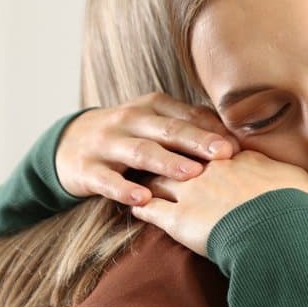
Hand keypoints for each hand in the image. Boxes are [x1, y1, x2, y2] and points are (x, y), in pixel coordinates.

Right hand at [55, 92, 242, 203]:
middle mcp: (130, 120)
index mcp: (152, 107)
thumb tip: (236, 137)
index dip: (213, 129)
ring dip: (166, 162)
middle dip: (197, 141)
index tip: (239, 145)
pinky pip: (107, 180)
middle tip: (225, 154)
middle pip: (168, 130)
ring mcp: (107, 143)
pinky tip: (143, 199)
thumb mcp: (155, 124)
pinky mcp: (88, 168)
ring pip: (140, 152)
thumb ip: (190, 126)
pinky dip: (124, 189)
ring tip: (190, 174)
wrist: (68, 143)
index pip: (187, 116)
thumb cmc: (129, 135)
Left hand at [128, 150, 307, 257]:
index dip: (199, 144)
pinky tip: (135, 207)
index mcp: (237, 156)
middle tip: (156, 156)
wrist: (282, 232)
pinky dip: (141, 207)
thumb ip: (286, 173)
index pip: (209, 144)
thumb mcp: (299, 180)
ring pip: (159, 178)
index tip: (193, 145)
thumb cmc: (298, 207)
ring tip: (140, 181)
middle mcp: (209, 167)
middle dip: (166, 155)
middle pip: (178, 154)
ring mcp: (191, 191)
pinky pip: (151, 209)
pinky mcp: (178, 219)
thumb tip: (294, 175)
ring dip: (149, 179)